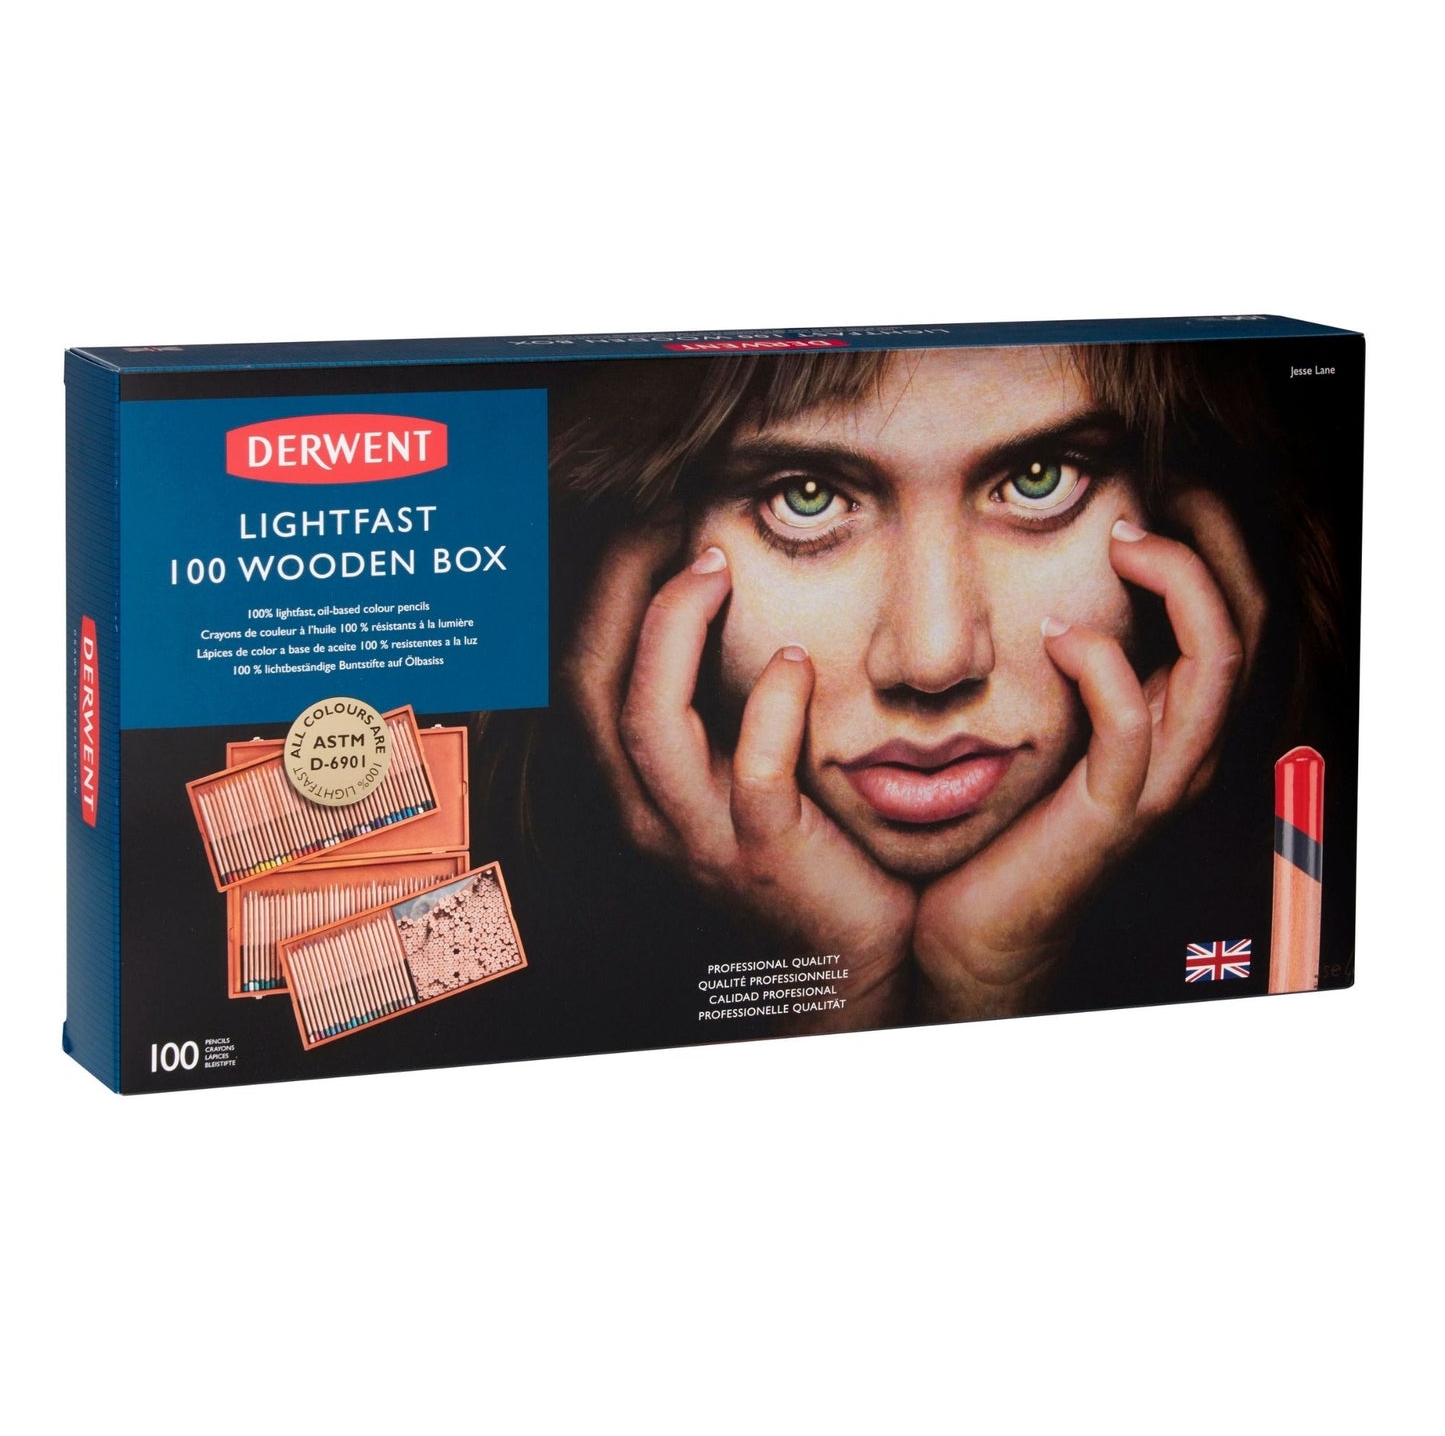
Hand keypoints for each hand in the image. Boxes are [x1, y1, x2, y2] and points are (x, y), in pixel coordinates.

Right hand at [562, 530, 916, 1029]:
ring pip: (650, 723)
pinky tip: (792, 658)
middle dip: (620, 589)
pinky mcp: (768, 859)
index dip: (606, 592)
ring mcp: (704, 838)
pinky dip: (770, 706)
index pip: (587, 673)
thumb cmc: (807, 848)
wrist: (850, 959)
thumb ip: (727, 705)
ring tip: (715, 563)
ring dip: (674, 631)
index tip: (646, 519)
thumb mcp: (745, 771)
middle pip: (594, 685)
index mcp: (639, 786)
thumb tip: (730, 601)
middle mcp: (650, 811)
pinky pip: (755, 773)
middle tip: (663, 514)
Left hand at [913, 492, 1265, 1020]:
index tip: (1158, 482)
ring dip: (1176, 586)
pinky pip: (1131, 727)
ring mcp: (1155, 782)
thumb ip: (1061, 664)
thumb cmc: (1000, 819)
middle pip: (1243, 622)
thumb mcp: (1044, 725)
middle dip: (1207, 544)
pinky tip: (1056, 632)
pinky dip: (1103, 665)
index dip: (1210, 540)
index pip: (1230, 611)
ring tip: (1122, 538)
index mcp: (1171, 720)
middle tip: (1149, 493)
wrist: (978, 924)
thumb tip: (1044, 579)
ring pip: (1214, 663)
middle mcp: (1182, 747)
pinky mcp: (1109, 815)